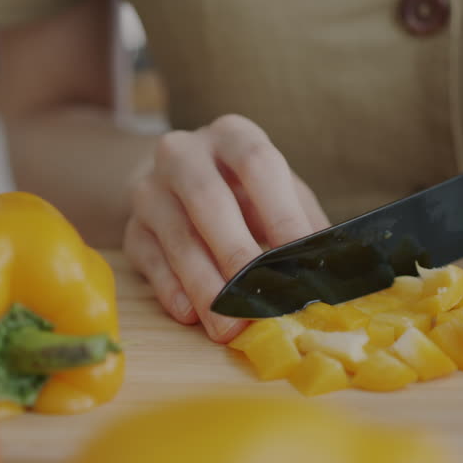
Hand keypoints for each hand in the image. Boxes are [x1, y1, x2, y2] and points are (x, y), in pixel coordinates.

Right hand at [123, 114, 330, 342]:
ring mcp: (150, 190)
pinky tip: (192, 315)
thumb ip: (303, 222)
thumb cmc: (243, 192)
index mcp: (232, 136)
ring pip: (178, 238)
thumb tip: (331, 268)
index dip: (282, 212)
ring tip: (229, 326)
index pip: (257, 163)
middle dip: (237, 254)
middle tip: (261, 300)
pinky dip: (172, 290)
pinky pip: (150, 261)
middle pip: (209, 200)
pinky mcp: (131, 228)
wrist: (176, 182)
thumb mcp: (279, 191)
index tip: (304, 260)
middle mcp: (183, 153)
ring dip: (205, 286)